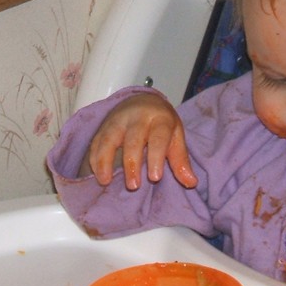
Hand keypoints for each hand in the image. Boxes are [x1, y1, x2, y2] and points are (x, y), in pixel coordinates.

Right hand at [83, 92, 198, 189]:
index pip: (158, 138)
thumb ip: (180, 160)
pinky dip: (94, 157)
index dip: (156, 157)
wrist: (143, 100)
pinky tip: (96, 173)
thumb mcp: (175, 137)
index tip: (155, 178)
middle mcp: (138, 117)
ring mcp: (118, 120)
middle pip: (133, 139)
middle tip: (133, 186)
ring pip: (109, 138)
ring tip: (105, 181)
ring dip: (105, 160)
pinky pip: (96, 141)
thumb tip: (191, 182)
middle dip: (132, 163)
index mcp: (160, 119)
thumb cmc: (161, 123)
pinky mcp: (104, 126)